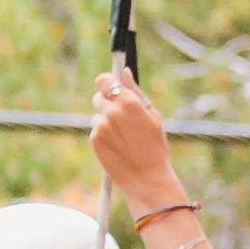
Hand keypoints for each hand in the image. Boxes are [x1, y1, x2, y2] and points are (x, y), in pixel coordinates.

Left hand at [86, 66, 179, 209]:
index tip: (109, 85)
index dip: (106, 82)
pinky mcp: (94, 139)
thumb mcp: (152, 115)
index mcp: (129, 102)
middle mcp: (112, 111)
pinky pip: (96, 129)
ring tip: (123, 135)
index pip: (104, 80)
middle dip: (106, 102)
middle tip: (120, 115)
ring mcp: (101, 126)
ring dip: (105, 120)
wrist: (146, 177)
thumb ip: (136, 91)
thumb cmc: (155, 145)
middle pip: (98, 96)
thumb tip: (123, 71)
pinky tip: (117, 144)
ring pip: (97, 114)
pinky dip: (103, 134)